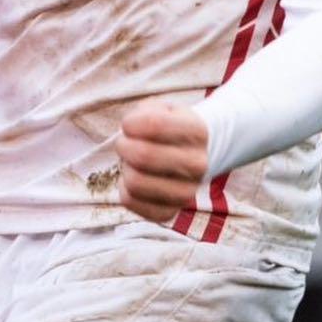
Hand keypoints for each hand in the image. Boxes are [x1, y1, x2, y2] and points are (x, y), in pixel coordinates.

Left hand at [115, 100, 209, 222]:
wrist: (191, 156)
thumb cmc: (169, 128)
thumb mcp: (162, 108)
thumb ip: (145, 112)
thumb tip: (130, 130)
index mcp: (197, 131)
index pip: (154, 124)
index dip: (130, 123)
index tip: (128, 124)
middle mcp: (197, 164)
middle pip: (143, 155)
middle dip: (123, 145)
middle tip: (124, 142)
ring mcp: (186, 192)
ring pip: (135, 182)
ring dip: (124, 167)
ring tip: (130, 162)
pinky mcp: (170, 213)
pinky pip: (131, 202)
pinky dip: (123, 188)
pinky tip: (134, 178)